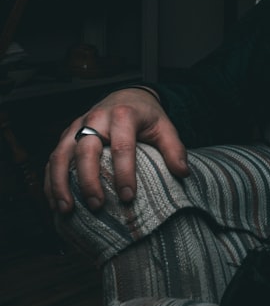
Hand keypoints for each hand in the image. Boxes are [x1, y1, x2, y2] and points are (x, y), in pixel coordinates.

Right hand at [44, 87, 188, 213]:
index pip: (123, 146)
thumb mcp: (165, 127)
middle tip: (97, 207)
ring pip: (62, 154)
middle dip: (89, 180)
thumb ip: (174, 149)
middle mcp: (96, 119)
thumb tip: (182, 173)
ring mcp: (77, 126)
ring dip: (60, 183)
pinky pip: (53, 158)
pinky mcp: (66, 135)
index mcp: (124, 115)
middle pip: (87, 150)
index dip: (125, 173)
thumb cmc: (146, 116)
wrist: (126, 96)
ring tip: (66, 210)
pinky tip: (55, 202)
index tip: (128, 197)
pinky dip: (50, 181)